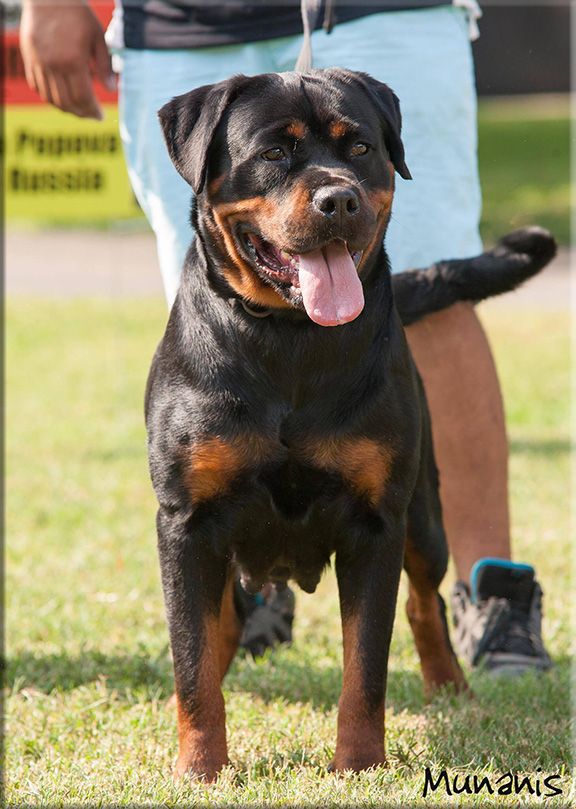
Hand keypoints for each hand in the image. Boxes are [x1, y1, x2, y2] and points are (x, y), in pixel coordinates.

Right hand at [20, 0, 114, 119]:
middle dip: (81, 113)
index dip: (92, 111)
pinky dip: (50, 96)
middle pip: (67, 103)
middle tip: (91, 115)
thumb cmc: (77, 13)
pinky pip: (37, 86)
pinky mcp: (29, 59)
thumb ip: (105, 65)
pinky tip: (61, 96)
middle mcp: (54, 66)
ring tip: (78, 108)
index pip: (83, 98)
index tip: (100, 117)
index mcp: (73, 61)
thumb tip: (110, 89)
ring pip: (51, 98)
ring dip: (66, 108)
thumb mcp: (97, 36)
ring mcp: (39, 63)